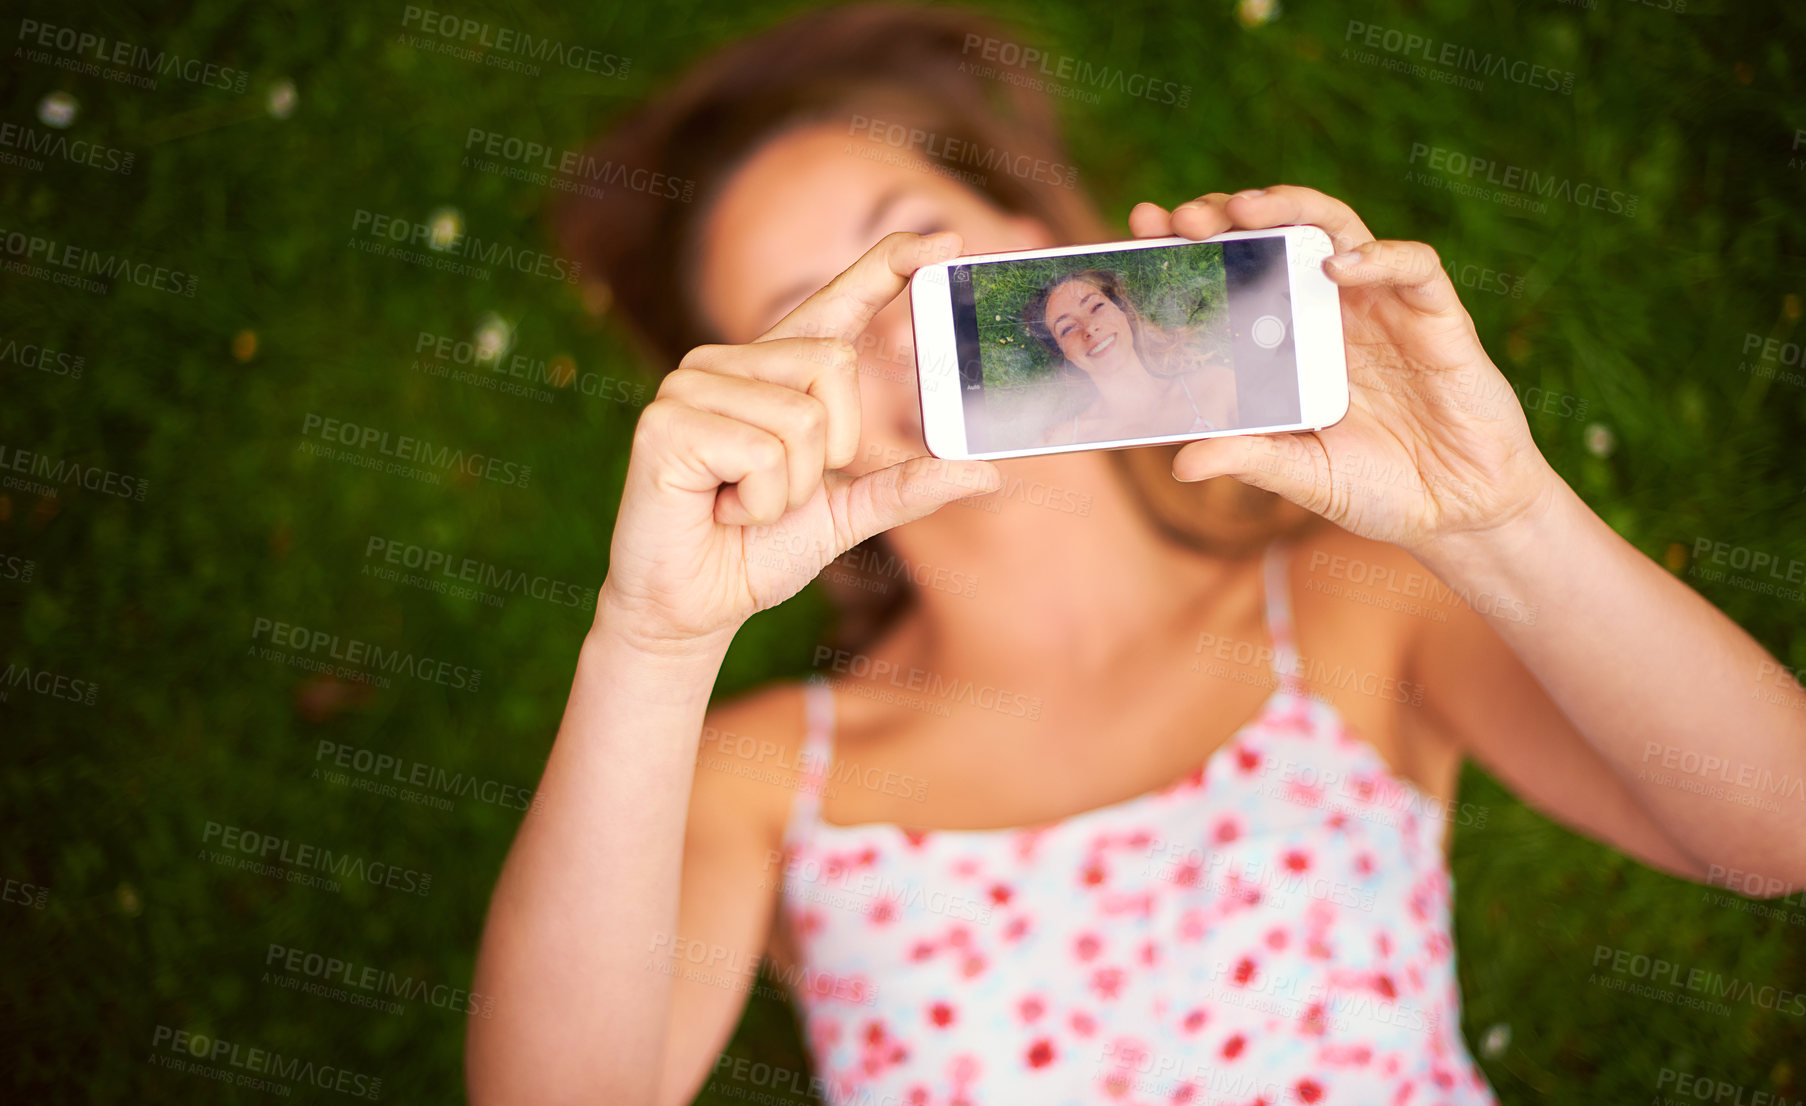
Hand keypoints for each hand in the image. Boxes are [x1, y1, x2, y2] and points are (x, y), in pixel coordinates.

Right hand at [599, 231, 1001, 651]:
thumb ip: (907, 487)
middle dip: (829, 451)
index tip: (944, 240)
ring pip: (802, 416)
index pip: (837, 302)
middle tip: (776, 492)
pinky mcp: (667, 422)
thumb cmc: (756, 554)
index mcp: (774, 371)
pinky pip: (763, 451)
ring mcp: (690, 385)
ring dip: (791, 488)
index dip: (889, 265)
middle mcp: (728, 361)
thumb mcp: (847, 514)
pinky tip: (719, 511)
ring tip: (742, 504)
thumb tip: (986, 473)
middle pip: (833, 362)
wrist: (687, 611)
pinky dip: (760, 502)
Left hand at [1128, 185, 1560, 554]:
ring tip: (1247, 211)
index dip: (1194, 247)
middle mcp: (1330, 311)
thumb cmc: (1377, 488)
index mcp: (1290, 340)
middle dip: (1228, 216)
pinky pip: (1412, 266)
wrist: (1459, 511)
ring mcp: (1382, 308)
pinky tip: (1339, 266)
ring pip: (1338, 229)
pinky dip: (1378, 257)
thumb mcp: (1303, 475)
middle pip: (1277, 235)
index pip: (1236, 274)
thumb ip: (1250, 459)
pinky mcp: (1437, 317)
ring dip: (1293, 210)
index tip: (1144, 230)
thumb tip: (1182, 462)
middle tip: (1185, 218)